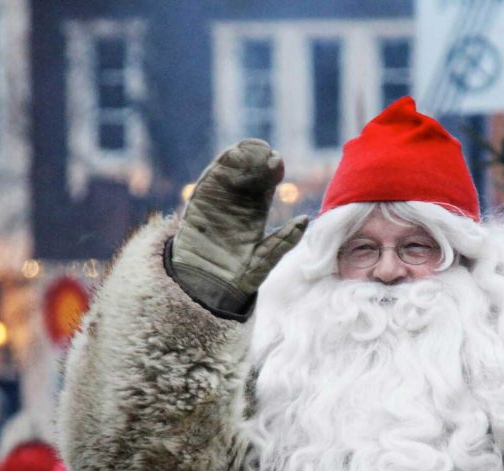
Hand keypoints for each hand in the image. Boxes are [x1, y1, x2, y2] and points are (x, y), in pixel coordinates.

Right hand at [169, 139, 307, 313]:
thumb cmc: (238, 278)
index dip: (270, 171)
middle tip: (265, 151)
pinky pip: (208, 182)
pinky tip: (230, 156)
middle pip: (248, 174)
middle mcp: (236, 204)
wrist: (207, 289)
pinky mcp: (198, 205)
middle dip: (256, 160)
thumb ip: (284, 240)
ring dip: (239, 158)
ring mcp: (217, 202)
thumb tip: (305, 219)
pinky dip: (218, 167)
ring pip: (228, 173)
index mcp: (255, 213)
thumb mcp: (265, 259)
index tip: (277, 160)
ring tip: (249, 148)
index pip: (264, 186)